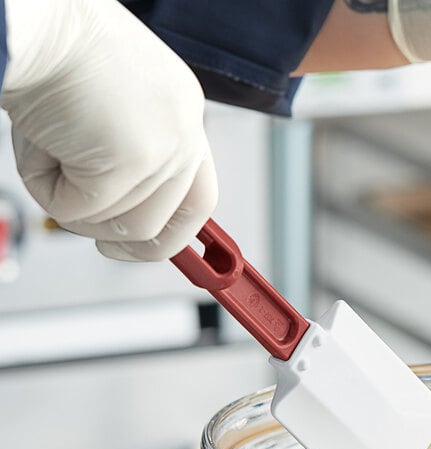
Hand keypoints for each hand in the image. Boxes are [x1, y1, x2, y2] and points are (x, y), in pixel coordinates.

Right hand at [1, 0, 216, 260]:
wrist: (35, 20)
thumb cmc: (60, 56)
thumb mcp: (112, 117)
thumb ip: (131, 164)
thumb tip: (126, 219)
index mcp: (182, 117)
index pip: (200, 197)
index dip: (174, 233)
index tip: (144, 248)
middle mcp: (185, 131)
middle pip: (171, 222)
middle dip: (130, 242)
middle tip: (101, 246)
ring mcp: (166, 145)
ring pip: (124, 223)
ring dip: (77, 205)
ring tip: (52, 153)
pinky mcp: (133, 157)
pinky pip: (82, 210)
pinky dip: (49, 189)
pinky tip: (40, 144)